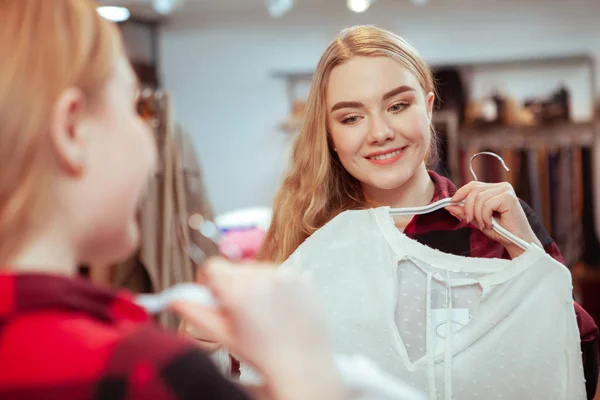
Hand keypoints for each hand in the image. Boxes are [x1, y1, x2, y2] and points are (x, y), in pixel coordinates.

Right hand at [170, 258, 346, 399]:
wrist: (302, 365)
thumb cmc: (263, 355)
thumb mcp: (224, 335)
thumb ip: (196, 313)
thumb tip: (174, 299)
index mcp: (239, 290)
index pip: (212, 266)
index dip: (207, 281)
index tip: (212, 295)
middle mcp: (263, 277)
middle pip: (234, 267)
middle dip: (231, 284)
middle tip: (238, 310)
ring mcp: (285, 275)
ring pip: (256, 269)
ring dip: (253, 284)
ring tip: (261, 312)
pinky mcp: (301, 277)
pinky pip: (278, 273)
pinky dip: (274, 285)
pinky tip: (278, 309)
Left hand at [445, 181, 541, 257]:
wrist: (517, 242)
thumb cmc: (500, 231)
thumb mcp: (477, 219)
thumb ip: (464, 211)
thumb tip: (448, 205)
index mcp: (494, 189)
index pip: (473, 185)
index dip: (460, 192)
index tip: (451, 202)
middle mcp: (501, 186)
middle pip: (474, 190)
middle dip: (468, 208)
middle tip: (470, 221)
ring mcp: (506, 190)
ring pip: (479, 198)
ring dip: (478, 215)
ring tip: (484, 225)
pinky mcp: (509, 197)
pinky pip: (487, 205)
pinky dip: (485, 217)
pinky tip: (491, 224)